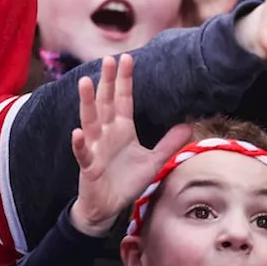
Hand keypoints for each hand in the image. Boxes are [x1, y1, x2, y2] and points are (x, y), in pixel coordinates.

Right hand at [69, 56, 193, 235]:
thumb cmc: (127, 181)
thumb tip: (189, 124)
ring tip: (85, 82)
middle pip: (106, 103)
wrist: (108, 206)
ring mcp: (95, 148)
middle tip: (108, 59)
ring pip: (90, 121)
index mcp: (122, 129)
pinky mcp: (89, 167)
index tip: (127, 58)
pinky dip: (80, 144)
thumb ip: (170, 143)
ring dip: (87, 102)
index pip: (123, 100)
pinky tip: (77, 132)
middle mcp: (107, 134)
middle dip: (108, 82)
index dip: (125, 80)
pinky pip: (83, 153)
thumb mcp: (154, 161)